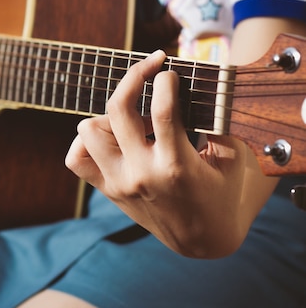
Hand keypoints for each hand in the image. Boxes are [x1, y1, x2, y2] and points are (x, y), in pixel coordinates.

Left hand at [65, 50, 247, 257]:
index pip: (161, 111)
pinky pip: (76, 158)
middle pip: (117, 110)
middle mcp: (140, 173)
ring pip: (88, 130)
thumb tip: (196, 85)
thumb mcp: (232, 161)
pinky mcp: (107, 189)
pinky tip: (112, 138)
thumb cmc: (222, 195)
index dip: (164, 81)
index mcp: (176, 166)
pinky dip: (87, 142)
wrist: (202, 241)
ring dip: (110, 116)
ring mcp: (118, 182)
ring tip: (134, 119)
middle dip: (134, 77)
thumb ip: (216, 123)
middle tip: (151, 66)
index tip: (169, 70)